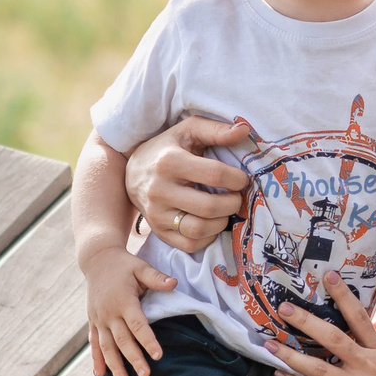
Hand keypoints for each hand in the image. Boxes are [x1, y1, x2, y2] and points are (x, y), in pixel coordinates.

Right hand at [85, 246, 172, 375]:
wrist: (97, 259)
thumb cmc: (124, 264)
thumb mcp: (141, 266)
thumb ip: (156, 277)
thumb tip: (174, 283)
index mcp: (123, 300)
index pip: (138, 324)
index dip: (148, 340)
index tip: (157, 355)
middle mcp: (109, 312)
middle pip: (122, 340)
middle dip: (133, 359)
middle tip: (145, 375)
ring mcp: (99, 318)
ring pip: (106, 346)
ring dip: (114, 366)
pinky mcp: (93, 321)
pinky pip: (94, 343)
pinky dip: (97, 359)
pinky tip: (100, 374)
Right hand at [127, 117, 251, 253]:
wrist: (131, 171)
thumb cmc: (168, 148)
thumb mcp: (188, 130)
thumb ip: (216, 130)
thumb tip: (244, 131)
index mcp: (169, 162)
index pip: (214, 175)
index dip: (237, 179)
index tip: (241, 179)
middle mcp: (160, 190)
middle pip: (209, 207)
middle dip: (232, 203)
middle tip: (236, 197)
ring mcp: (157, 214)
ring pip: (199, 230)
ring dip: (221, 222)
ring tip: (225, 210)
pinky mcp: (159, 231)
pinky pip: (189, 245)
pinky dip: (208, 238)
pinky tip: (212, 223)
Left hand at [271, 280, 375, 375]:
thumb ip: (367, 363)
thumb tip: (343, 360)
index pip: (360, 318)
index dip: (343, 296)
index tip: (328, 276)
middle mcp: (366, 366)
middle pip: (332, 337)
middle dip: (306, 321)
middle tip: (285, 308)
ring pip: (317, 367)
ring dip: (291, 355)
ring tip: (271, 344)